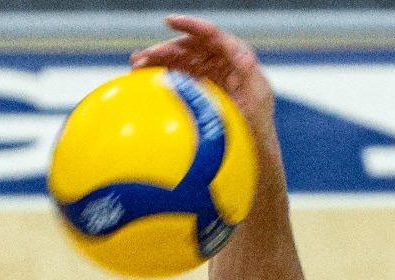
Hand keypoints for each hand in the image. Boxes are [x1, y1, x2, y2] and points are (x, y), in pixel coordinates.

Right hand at [130, 15, 274, 127]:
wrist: (251, 144)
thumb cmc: (258, 122)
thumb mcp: (257, 98)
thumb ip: (249, 74)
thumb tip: (241, 54)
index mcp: (236, 56)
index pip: (211, 34)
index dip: (190, 25)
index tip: (168, 21)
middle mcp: (221, 59)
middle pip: (189, 47)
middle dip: (164, 49)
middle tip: (143, 57)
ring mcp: (208, 71)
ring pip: (179, 59)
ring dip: (158, 60)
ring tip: (136, 65)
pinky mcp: (198, 85)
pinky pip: (177, 74)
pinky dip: (161, 73)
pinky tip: (144, 77)